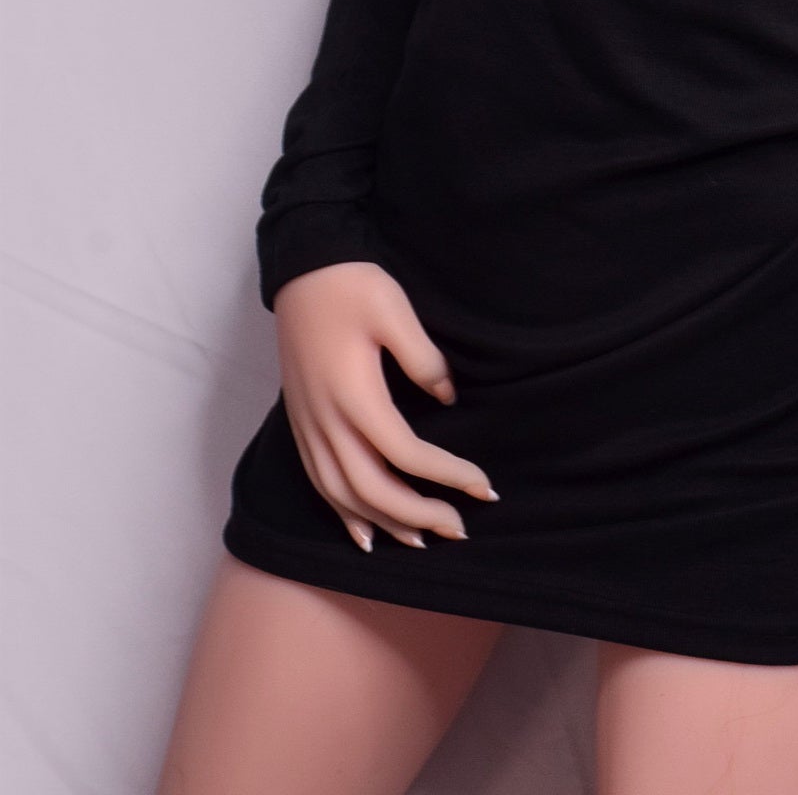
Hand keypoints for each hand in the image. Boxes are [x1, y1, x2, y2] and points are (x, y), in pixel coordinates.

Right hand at [272, 260, 497, 551]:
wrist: (302, 268)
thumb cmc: (352, 285)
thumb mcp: (396, 311)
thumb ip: (424, 359)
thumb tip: (449, 398)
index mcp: (354, 396)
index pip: (406, 455)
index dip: (447, 476)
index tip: (484, 485)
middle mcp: (326, 421)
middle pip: (373, 490)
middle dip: (420, 515)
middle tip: (462, 528)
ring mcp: (309, 425)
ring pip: (343, 496)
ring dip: (384, 523)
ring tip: (423, 540)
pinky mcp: (302, 422)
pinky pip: (320, 484)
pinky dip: (344, 514)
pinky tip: (365, 533)